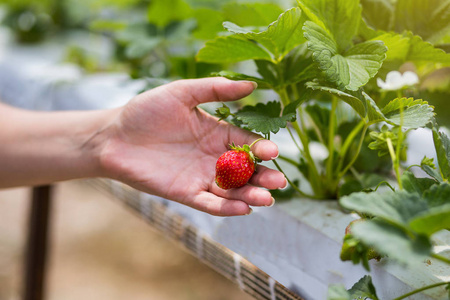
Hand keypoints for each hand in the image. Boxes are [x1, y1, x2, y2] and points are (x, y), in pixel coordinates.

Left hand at [100, 77, 286, 215]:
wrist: (113, 136)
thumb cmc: (146, 111)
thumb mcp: (182, 93)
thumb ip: (216, 90)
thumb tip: (252, 84)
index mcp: (216, 134)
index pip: (246, 143)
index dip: (261, 148)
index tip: (273, 151)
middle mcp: (213, 157)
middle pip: (245, 171)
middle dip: (263, 177)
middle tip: (279, 183)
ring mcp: (200, 177)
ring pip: (231, 190)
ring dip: (249, 196)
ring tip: (266, 199)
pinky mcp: (184, 192)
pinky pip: (209, 202)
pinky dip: (226, 207)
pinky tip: (243, 209)